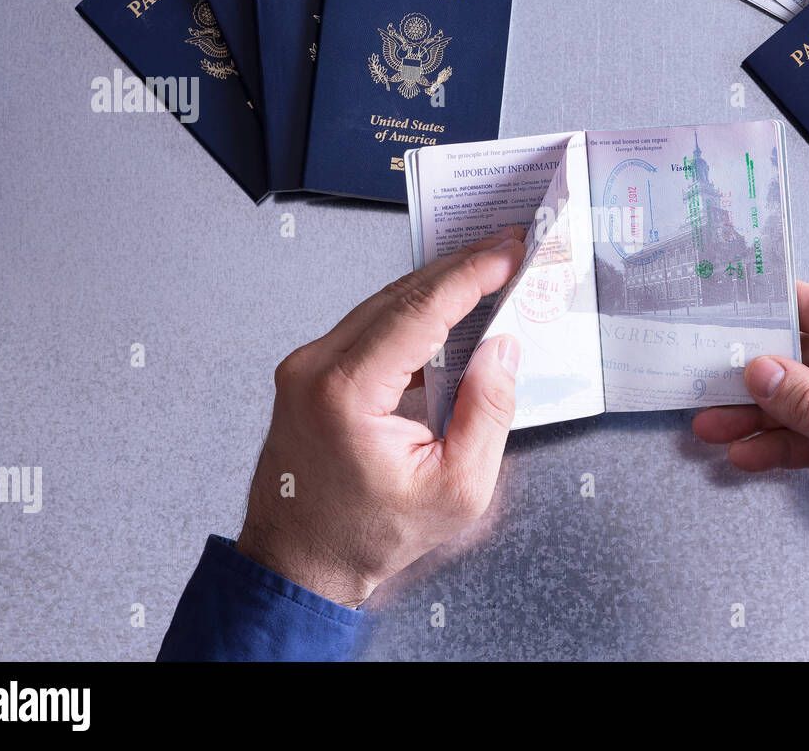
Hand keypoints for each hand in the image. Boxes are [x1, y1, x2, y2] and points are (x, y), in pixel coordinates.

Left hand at [235, 227, 525, 607]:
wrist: (300, 560)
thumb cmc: (367, 534)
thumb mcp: (456, 488)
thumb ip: (488, 412)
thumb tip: (503, 350)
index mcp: (347, 391)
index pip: (420, 310)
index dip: (472, 275)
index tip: (509, 252)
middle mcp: (316, 367)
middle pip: (401, 294)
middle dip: (461, 268)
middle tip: (507, 248)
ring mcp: (306, 366)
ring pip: (383, 304)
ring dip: (437, 288)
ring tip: (487, 273)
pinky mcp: (310, 372)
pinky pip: (369, 326)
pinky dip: (412, 313)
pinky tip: (447, 313)